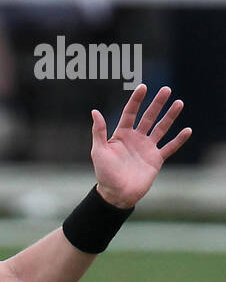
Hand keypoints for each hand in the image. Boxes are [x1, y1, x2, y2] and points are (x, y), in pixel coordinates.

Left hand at [91, 84, 190, 209]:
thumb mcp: (99, 151)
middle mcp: (136, 139)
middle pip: (148, 117)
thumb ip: (99, 132)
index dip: (136, 100)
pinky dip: (179, 140)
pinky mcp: (156, 160)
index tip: (143, 87)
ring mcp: (147, 148)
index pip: (130, 113)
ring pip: (161, 128)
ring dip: (170, 116)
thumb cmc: (105, 174)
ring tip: (179, 103)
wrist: (117, 195)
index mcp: (122, 135)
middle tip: (166, 89)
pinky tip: (187, 130)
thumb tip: (94, 112)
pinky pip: (169, 147)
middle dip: (157, 103)